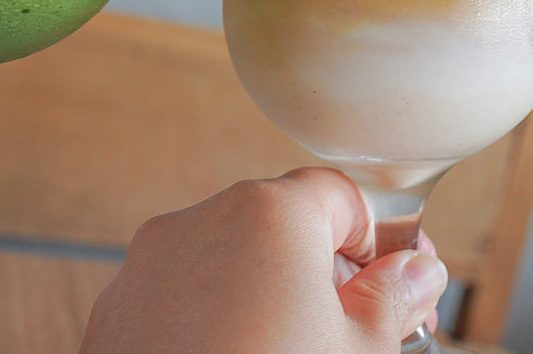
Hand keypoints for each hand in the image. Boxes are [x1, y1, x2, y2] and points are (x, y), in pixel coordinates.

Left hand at [80, 167, 447, 353]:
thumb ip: (393, 299)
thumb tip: (414, 273)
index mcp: (268, 214)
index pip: (343, 195)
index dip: (381, 236)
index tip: (401, 275)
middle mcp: (200, 221)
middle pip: (286, 223)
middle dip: (328, 270)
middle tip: (359, 326)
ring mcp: (150, 265)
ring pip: (232, 258)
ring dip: (271, 294)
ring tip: (296, 349)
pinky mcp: (118, 309)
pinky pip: (185, 293)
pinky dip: (217, 317)